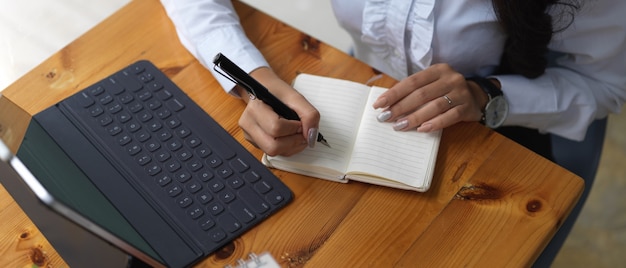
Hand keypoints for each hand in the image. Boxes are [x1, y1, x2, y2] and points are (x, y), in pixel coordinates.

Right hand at [237, 67, 319, 155]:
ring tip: (297, 134)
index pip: (276, 128)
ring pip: (273, 152)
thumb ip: (309, 114)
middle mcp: (248, 123)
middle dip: (293, 141)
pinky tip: (289, 137)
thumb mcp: (296, 97)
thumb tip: (311, 136)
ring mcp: (249, 135)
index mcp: (255, 108)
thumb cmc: (277, 92)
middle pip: (273, 146)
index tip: (300, 123)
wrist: (265, 89)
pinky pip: (273, 153)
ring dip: (291, 146)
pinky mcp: (255, 142)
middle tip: (301, 132)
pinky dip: (286, 148)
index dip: (294, 129)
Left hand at [372, 63, 487, 131]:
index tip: (379, 104)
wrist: (477, 97)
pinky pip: (449, 117)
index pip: (412, 81)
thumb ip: (414, 91)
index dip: (394, 93)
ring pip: (434, 106)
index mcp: (438, 70)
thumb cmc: (446, 91)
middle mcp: (450, 78)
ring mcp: (461, 93)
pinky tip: (421, 129)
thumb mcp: (433, 84)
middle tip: (385, 118)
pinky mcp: (467, 107)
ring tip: (399, 126)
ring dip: (414, 117)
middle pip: (421, 94)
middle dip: (400, 107)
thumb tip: (387, 104)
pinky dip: (434, 123)